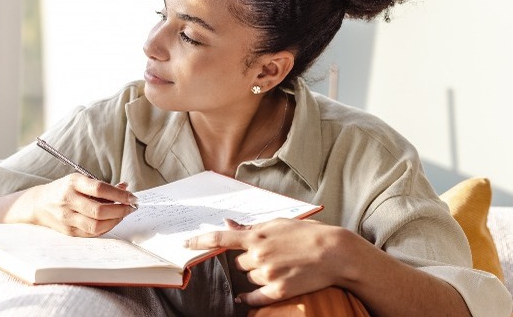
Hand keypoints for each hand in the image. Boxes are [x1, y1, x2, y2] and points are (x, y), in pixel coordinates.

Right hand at [27, 174, 137, 236]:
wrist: (39, 204)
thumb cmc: (64, 190)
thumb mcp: (80, 181)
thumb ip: (102, 186)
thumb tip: (125, 188)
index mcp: (73, 183)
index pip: (100, 189)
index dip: (120, 194)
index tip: (132, 197)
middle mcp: (69, 200)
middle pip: (99, 210)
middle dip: (120, 210)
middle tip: (131, 207)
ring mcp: (67, 218)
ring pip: (96, 225)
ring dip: (115, 221)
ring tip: (123, 214)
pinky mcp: (69, 231)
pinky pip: (92, 233)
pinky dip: (106, 228)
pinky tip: (112, 222)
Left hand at [185, 218, 352, 306]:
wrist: (335, 253)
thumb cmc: (307, 234)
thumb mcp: (279, 224)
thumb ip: (251, 227)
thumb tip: (228, 224)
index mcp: (257, 235)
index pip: (221, 238)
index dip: (200, 241)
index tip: (185, 244)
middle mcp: (259, 254)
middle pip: (238, 263)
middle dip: (247, 261)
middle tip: (268, 256)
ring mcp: (268, 273)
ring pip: (248, 278)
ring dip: (256, 275)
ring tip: (279, 267)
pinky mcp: (278, 290)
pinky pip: (254, 297)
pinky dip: (247, 298)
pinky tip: (244, 298)